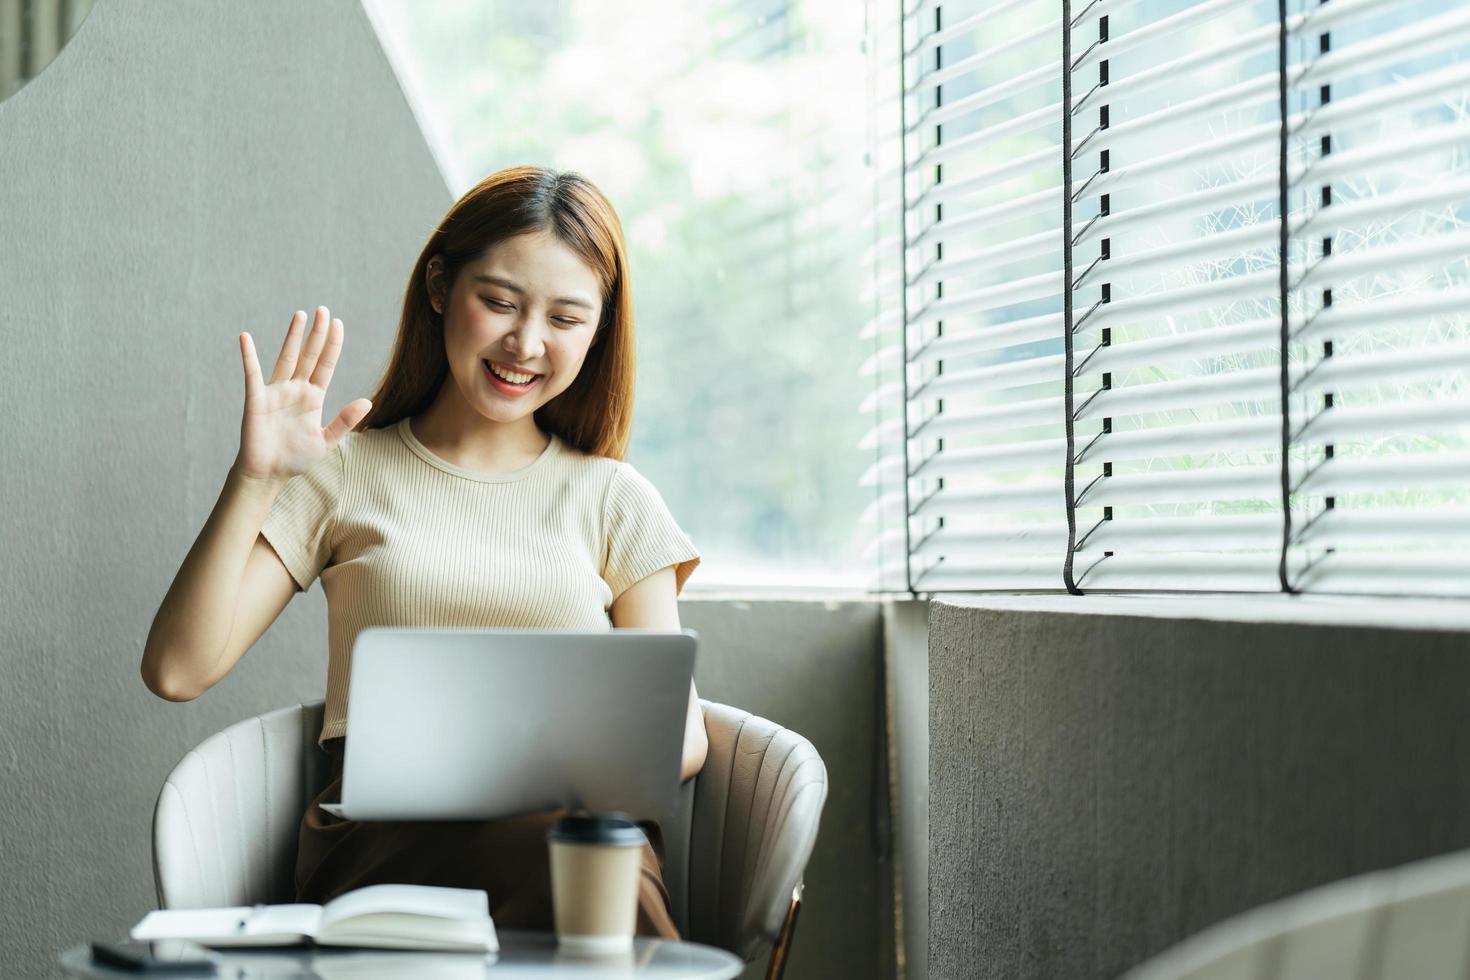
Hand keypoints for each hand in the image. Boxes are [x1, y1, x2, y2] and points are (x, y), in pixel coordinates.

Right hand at [232, 307, 370, 484]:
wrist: (268, 474)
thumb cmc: (296, 458)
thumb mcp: (326, 440)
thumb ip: (345, 421)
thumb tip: (368, 401)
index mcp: (313, 398)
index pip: (326, 365)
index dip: (333, 345)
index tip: (339, 324)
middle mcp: (296, 390)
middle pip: (309, 355)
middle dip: (317, 334)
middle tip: (323, 310)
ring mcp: (276, 392)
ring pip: (286, 358)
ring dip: (292, 337)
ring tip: (301, 315)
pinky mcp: (257, 400)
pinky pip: (252, 374)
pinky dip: (249, 356)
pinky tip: (246, 338)